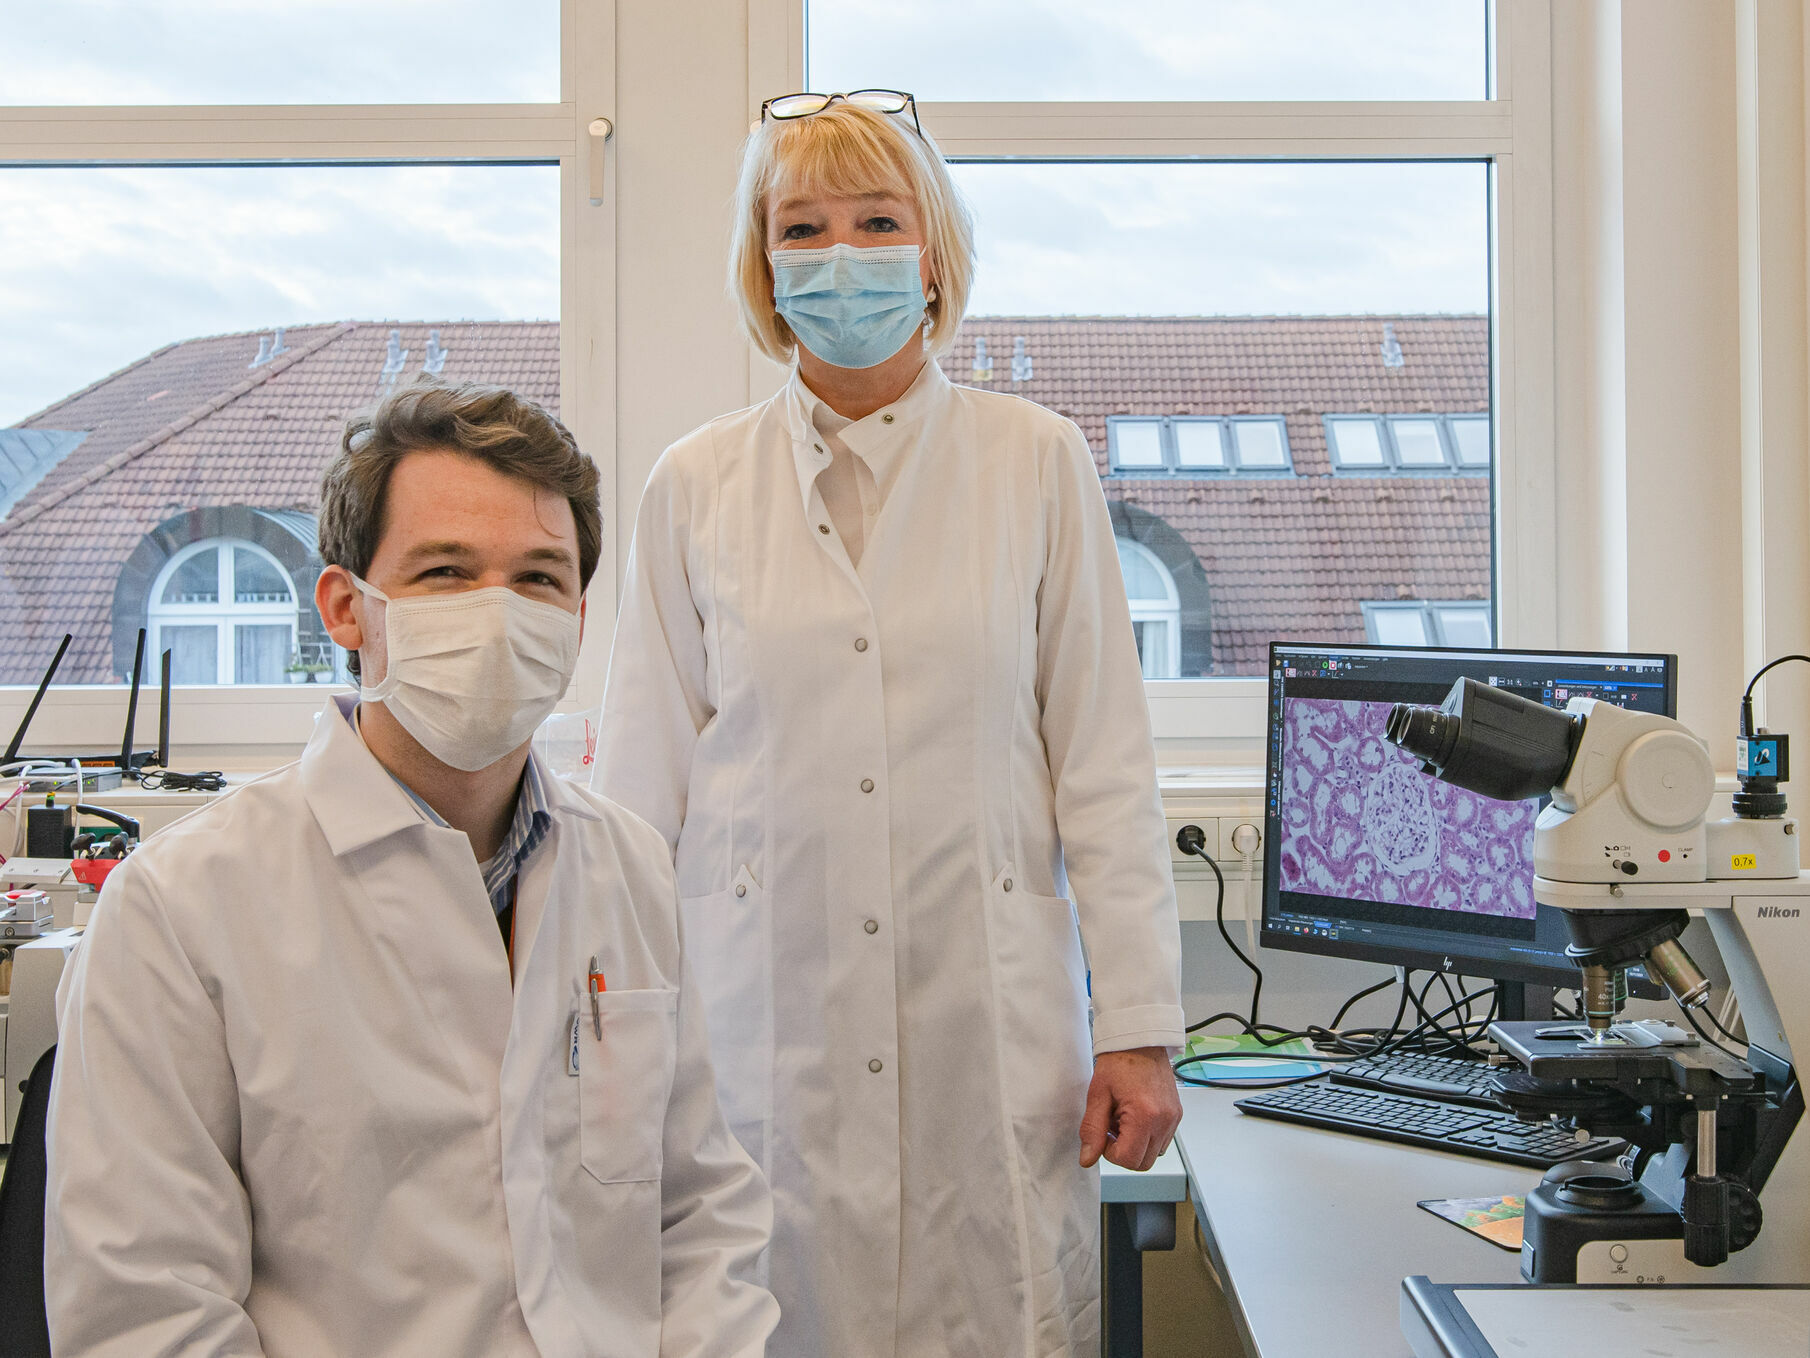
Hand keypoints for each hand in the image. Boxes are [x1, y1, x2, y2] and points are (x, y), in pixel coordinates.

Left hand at [1078, 1046, 1182, 1170]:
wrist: (1139, 1040)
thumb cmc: (1119, 1061)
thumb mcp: (1098, 1095)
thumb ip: (1092, 1130)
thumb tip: (1088, 1158)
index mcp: (1145, 1115)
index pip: (1128, 1160)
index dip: (1110, 1152)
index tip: (1103, 1133)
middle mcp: (1164, 1120)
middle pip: (1143, 1163)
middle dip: (1123, 1151)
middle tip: (1111, 1127)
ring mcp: (1173, 1118)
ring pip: (1153, 1153)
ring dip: (1135, 1144)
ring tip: (1123, 1118)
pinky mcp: (1176, 1114)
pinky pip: (1161, 1140)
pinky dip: (1146, 1135)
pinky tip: (1134, 1116)